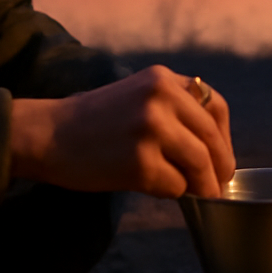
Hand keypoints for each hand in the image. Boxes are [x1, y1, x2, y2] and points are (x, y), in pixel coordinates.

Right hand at [9, 66, 235, 197]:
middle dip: (219, 167)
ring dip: (202, 185)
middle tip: (217, 185)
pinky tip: (150, 187)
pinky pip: (175, 186)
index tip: (221, 157)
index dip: (224, 137)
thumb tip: (215, 149)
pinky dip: (171, 193)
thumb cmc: (94, 122)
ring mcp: (151, 129)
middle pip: (211, 139)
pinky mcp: (140, 162)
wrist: (47, 135)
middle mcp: (161, 98)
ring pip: (200, 164)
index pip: (215, 107)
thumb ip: (175, 109)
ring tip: (194, 193)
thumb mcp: (138, 95)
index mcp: (163, 79)